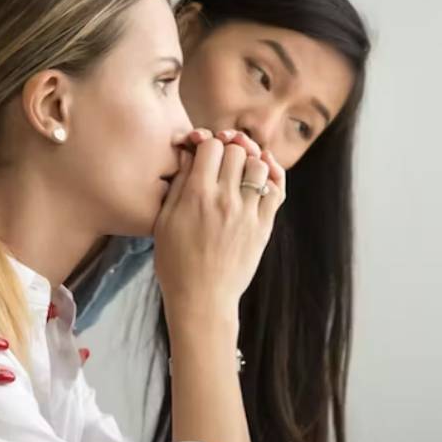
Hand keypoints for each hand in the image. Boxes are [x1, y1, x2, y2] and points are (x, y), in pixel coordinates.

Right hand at [153, 128, 285, 316]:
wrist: (202, 299)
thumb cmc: (175, 262)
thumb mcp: (165, 221)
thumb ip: (179, 183)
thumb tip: (189, 153)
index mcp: (196, 195)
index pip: (210, 145)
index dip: (204, 142)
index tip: (200, 152)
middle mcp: (225, 199)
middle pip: (236, 150)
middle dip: (226, 150)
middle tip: (219, 161)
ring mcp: (248, 212)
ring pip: (259, 164)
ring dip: (249, 161)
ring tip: (238, 171)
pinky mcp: (264, 226)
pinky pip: (276, 189)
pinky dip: (271, 176)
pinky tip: (261, 175)